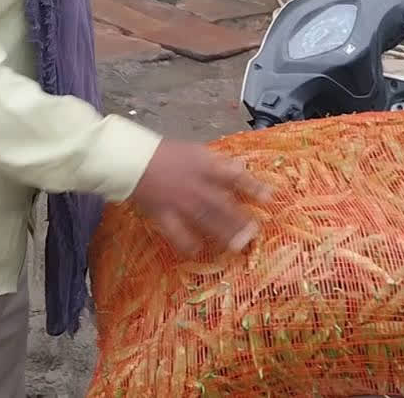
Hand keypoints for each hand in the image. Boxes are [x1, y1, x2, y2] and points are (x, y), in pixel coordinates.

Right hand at [130, 140, 273, 256]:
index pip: (234, 176)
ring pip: (204, 220)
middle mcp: (195, 185)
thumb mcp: (197, 151)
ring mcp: (179, 201)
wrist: (134, 159)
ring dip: (222, 234)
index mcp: (205, 166)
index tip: (269, 198)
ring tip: (237, 246)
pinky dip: (187, 243)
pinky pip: (176, 232)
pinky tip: (198, 252)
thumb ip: (219, 162)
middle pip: (222, 204)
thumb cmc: (167, 154)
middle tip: (254, 233)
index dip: (253, 187)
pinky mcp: (163, 214)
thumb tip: (241, 167)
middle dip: (239, 219)